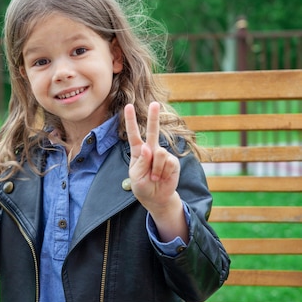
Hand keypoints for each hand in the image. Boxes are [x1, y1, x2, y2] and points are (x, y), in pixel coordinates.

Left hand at [125, 102, 186, 241]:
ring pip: (159, 154)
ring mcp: (163, 155)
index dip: (131, 120)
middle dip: (154, 117)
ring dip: (155, 169)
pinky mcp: (173, 162)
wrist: (156, 198)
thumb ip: (142, 161)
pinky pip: (168, 163)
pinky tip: (161, 178)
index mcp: (138, 151)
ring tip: (154, 178)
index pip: (134, 134)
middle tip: (155, 103)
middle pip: (153, 131)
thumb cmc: (142, 186)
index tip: (128, 106)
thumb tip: (149, 148)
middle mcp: (151, 150)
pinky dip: (162, 173)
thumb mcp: (136, 176)